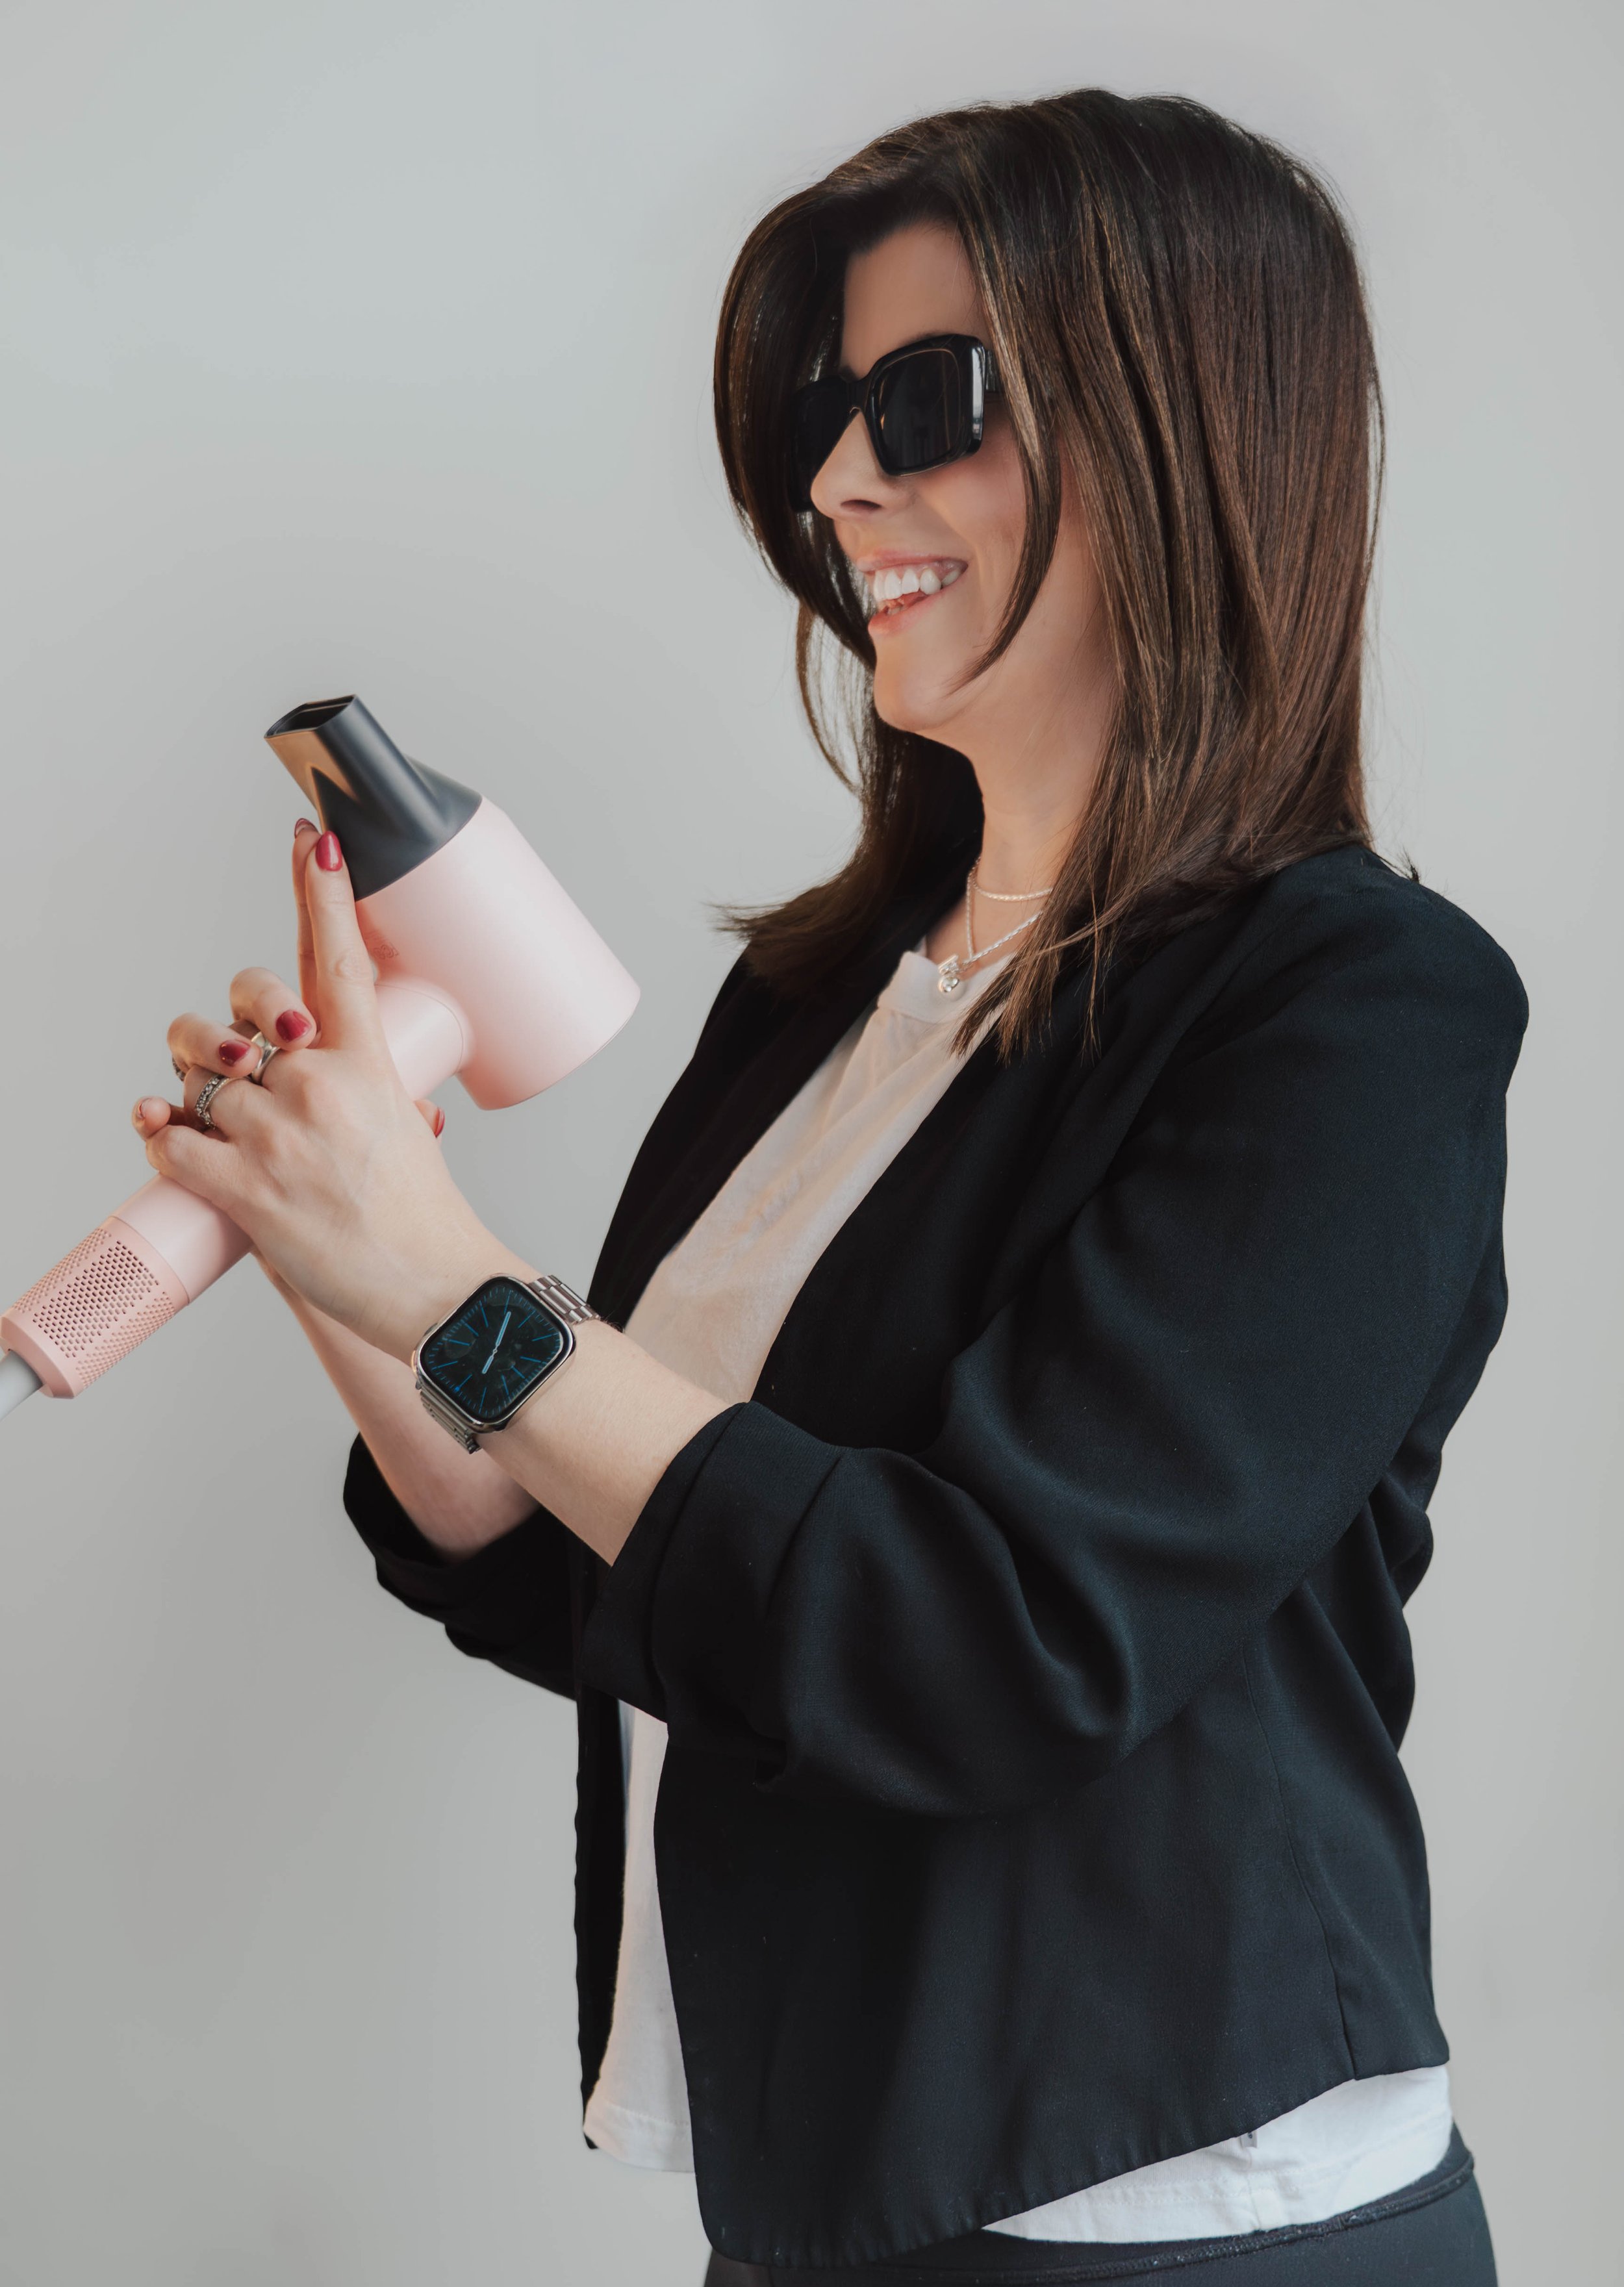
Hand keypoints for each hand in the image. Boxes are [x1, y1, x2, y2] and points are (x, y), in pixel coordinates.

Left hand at [131, 822, 527, 1360]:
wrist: (432, 1288)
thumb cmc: (423, 1220)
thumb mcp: (408, 1129)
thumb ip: (363, 1089)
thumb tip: (340, 1077)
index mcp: (371, 1065)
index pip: (342, 960)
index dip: (323, 894)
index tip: (313, 843)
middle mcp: (321, 1087)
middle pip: (243, 1014)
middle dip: (227, 1030)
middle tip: (238, 1055)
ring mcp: (279, 1135)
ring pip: (204, 1082)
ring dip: (204, 1102)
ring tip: (227, 1130)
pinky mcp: (244, 1189)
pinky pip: (172, 1142)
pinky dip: (161, 1137)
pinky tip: (165, 1135)